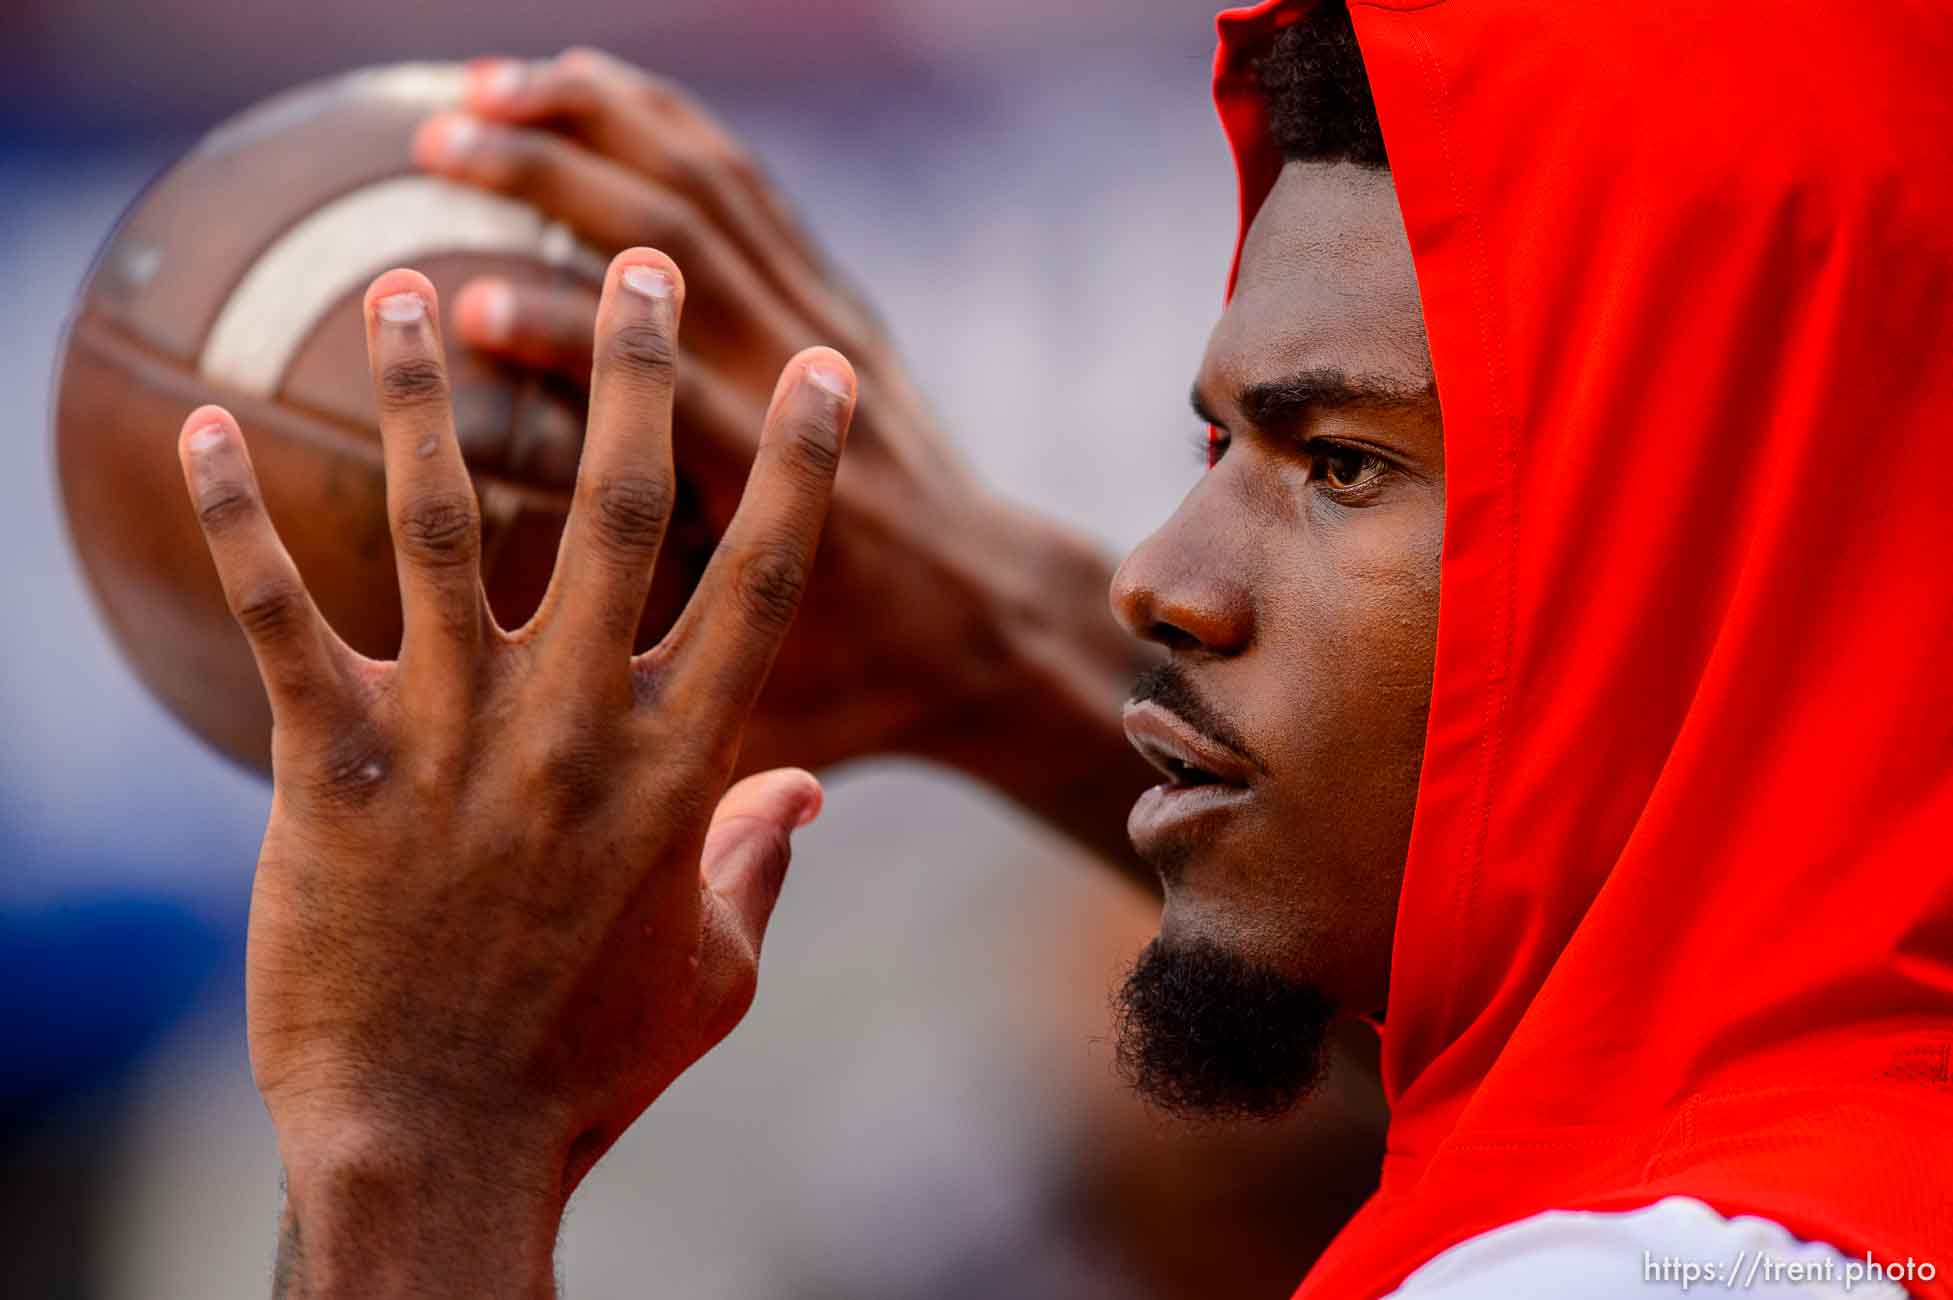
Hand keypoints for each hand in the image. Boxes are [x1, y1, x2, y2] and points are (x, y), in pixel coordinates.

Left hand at [177, 251, 854, 1296]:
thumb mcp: (714, 972)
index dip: (797, 463)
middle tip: (626, 261)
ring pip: (434, 522)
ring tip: (407, 286)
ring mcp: (452, 738)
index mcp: (680, 764)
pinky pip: (280, 616)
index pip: (759, 579)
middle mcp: (575, 726)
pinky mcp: (333, 766)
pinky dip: (239, 514)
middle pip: (615, 508)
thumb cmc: (587, 1064)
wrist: (437, 1141)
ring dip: (419, 392)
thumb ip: (759, 861)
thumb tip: (801, 795)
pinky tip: (206, 425)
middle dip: (628, 367)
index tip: (817, 369)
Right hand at [411, 50, 1146, 784]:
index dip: (581, 353)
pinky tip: (569, 90)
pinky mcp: (831, 306)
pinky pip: (744, 184)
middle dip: (562, 185)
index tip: (469, 308)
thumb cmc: (863, 689)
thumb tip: (521, 707)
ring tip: (476, 86)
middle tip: (434, 145)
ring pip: (715, 191)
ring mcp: (825, 336)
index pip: (684, 416)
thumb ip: (666, 725)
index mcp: (787, 519)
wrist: (996, 625)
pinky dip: (655, 123)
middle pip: (695, 259)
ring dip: (597, 125)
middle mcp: (807, 403)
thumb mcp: (765, 722)